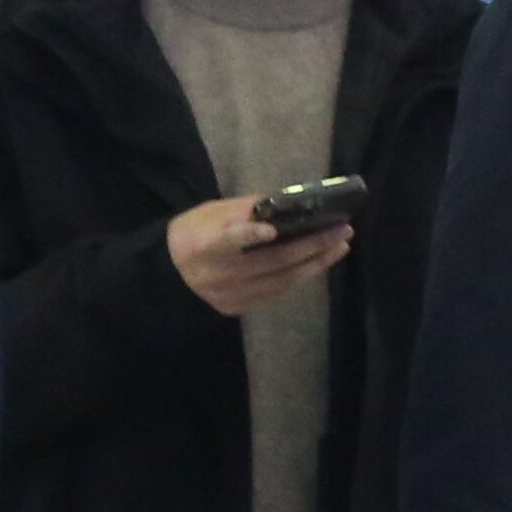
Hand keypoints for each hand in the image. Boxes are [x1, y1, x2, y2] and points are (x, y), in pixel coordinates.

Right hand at [167, 196, 349, 317]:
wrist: (169, 274)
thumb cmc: (194, 234)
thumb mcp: (209, 214)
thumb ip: (245, 209)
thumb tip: (289, 203)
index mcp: (201, 246)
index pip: (225, 241)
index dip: (247, 235)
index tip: (271, 229)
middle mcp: (215, 274)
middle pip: (271, 261)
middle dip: (312, 245)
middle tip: (343, 231)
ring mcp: (228, 295)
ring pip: (282, 279)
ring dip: (317, 262)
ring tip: (339, 246)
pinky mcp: (238, 308)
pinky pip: (278, 291)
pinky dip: (302, 276)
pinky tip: (319, 262)